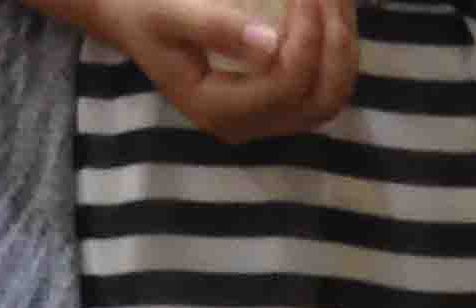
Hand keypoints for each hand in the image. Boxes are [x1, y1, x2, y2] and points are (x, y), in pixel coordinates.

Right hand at [98, 0, 355, 139]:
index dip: (308, 41)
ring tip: (334, 0)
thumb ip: (213, 27)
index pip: (287, 86)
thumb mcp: (165, 11)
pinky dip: (336, 54)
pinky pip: (324, 87)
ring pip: (331, 96)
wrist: (133, 20)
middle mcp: (247, 126)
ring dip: (342, 49)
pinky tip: (333, 16)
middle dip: (334, 46)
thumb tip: (270, 43)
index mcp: (218, 110)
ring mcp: (266, 120)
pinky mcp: (278, 105)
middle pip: (320, 99)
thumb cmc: (143, 11)